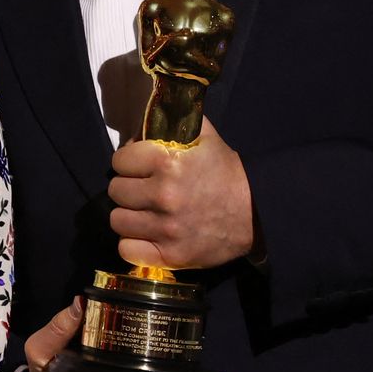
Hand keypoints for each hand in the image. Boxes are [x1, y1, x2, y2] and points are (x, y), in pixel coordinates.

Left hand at [109, 117, 257, 269]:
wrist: (256, 212)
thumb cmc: (225, 171)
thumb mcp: (203, 136)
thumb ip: (172, 119)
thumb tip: (143, 115)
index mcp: (166, 162)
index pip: (118, 161)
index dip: (127, 162)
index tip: (138, 166)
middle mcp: (163, 195)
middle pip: (115, 191)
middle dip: (127, 187)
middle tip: (142, 189)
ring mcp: (166, 228)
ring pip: (118, 220)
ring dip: (128, 215)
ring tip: (143, 212)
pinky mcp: (171, 256)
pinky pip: (128, 250)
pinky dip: (133, 244)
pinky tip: (145, 235)